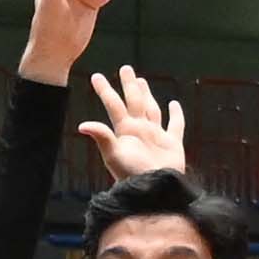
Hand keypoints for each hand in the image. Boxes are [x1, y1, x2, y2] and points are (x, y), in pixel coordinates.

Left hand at [77, 64, 186, 181]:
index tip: (96, 76)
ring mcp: (156, 136)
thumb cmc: (131, 173)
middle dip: (129, 85)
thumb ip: (102, 137)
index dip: (105, 91)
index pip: (114, 105)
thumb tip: (82, 125)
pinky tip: (174, 104)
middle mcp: (139, 130)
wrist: (153, 189)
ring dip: (147, 95)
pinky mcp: (172, 144)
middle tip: (125, 68)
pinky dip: (176, 115)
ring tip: (141, 81)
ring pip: (151, 109)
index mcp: (125, 130)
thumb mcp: (113, 154)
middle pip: (133, 101)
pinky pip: (176, 126)